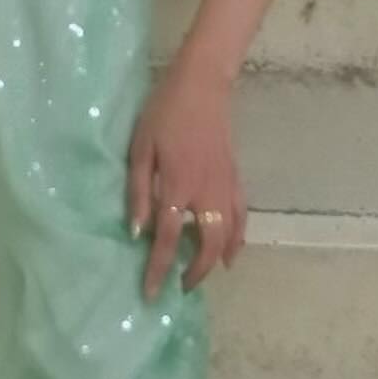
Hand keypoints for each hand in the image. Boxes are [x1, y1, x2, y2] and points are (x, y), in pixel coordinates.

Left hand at [128, 61, 247, 299]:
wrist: (203, 84)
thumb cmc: (165, 112)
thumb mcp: (141, 147)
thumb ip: (138, 191)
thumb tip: (136, 231)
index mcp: (177, 185)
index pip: (166, 238)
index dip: (157, 268)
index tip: (150, 294)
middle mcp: (205, 192)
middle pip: (206, 244)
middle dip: (194, 272)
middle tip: (179, 286)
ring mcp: (224, 185)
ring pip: (228, 235)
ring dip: (214, 260)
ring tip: (200, 276)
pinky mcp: (235, 177)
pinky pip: (241, 216)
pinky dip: (238, 239)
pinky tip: (231, 254)